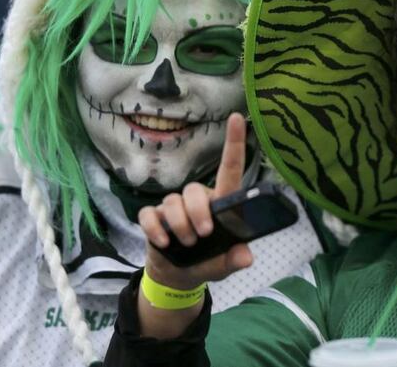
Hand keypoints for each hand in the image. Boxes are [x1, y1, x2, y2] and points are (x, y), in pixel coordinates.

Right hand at [139, 112, 252, 290]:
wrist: (178, 277)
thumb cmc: (207, 262)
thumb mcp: (223, 265)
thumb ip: (233, 260)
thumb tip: (246, 258)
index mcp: (221, 204)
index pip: (230, 169)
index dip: (234, 143)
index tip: (237, 119)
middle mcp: (198, 200)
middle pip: (195, 191)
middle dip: (197, 212)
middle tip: (203, 235)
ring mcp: (174, 208)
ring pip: (174, 203)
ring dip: (180, 225)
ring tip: (187, 244)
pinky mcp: (154, 218)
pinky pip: (151, 215)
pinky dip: (156, 229)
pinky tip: (163, 243)